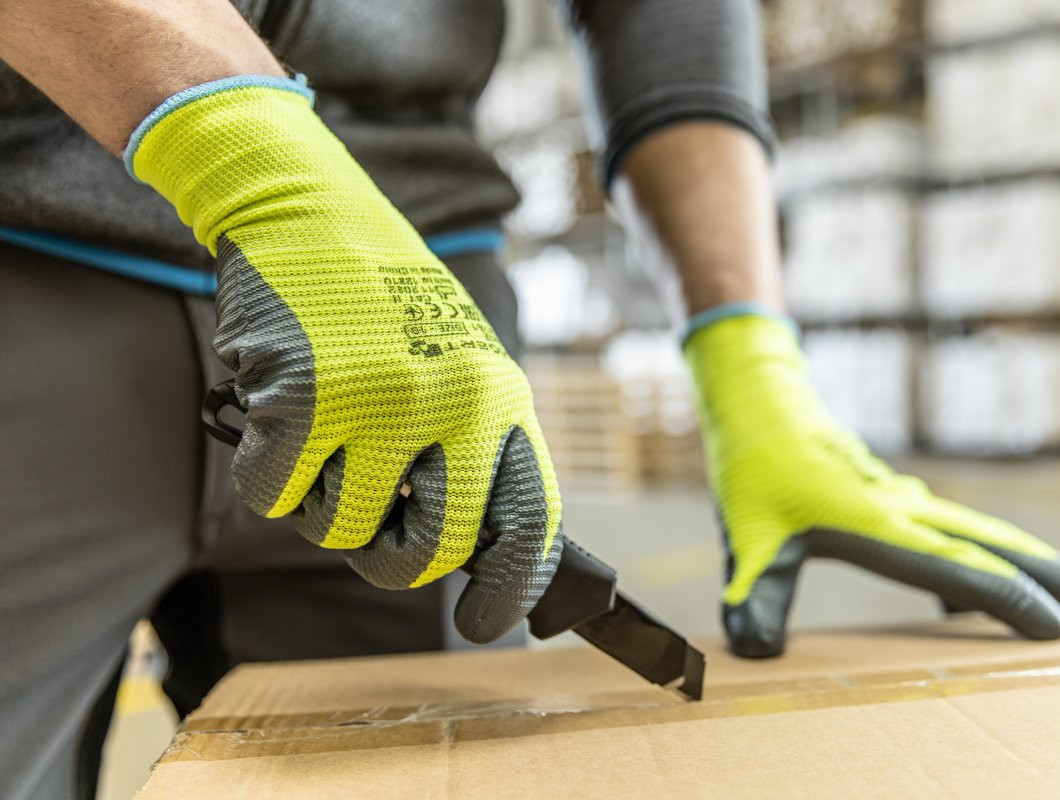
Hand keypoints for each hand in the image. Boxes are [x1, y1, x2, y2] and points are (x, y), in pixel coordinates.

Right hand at [128, 77, 561, 642]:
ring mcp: (378, 401)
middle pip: (429, 553)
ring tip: (326, 431)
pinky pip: (273, 495)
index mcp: (499, 397)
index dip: (512, 589)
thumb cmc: (385, 303)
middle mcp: (451, 403)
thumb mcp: (459, 364)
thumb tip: (470, 557)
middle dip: (393, 562)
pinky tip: (280, 409)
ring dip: (321, 500)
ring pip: (340, 529)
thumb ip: (472, 450)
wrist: (305, 207)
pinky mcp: (301, 396)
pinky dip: (268, 469)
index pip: (530, 521)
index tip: (486, 623)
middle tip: (374, 530)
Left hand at [683, 311, 1059, 657]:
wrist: (761, 407)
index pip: (957, 566)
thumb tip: (753, 651)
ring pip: (979, 531)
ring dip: (1024, 564)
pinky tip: (960, 600)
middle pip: (992, 542)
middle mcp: (902, 507)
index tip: (1053, 627)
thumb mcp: (746, 537)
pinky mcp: (893, 496)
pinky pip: (952, 530)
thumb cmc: (753, 471)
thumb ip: (755, 594)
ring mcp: (902, 498)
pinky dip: (978, 557)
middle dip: (1049, 576)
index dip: (1006, 599)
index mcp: (875, 522)